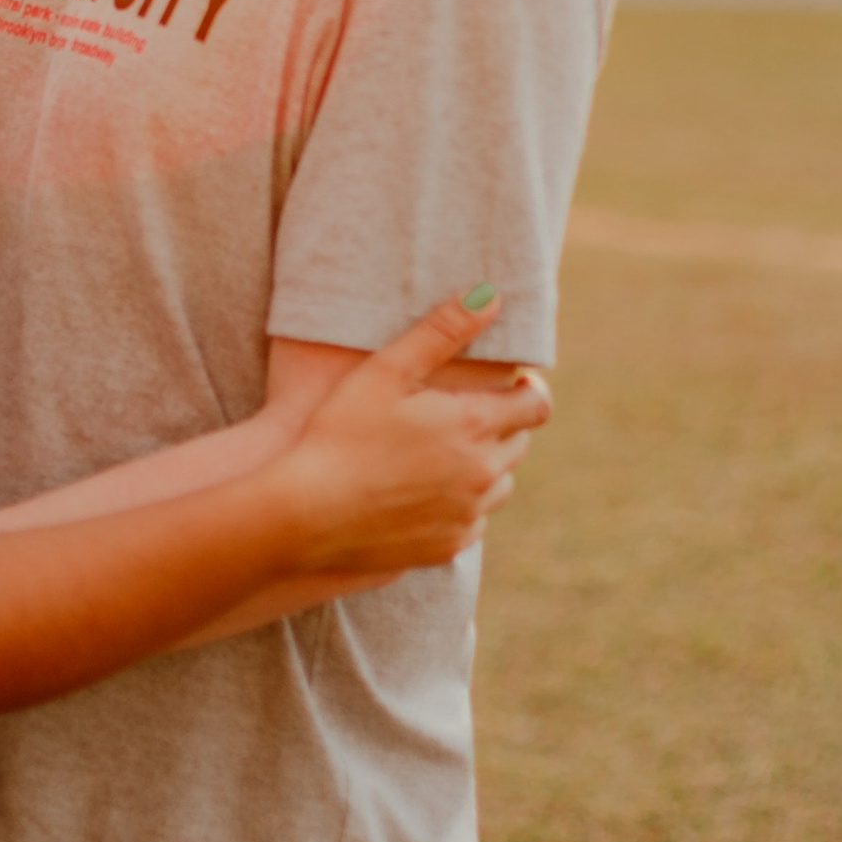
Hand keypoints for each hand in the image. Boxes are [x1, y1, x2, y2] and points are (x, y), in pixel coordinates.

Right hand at [276, 298, 546, 576]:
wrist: (306, 513)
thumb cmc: (341, 432)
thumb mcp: (386, 370)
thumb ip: (442, 331)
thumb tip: (490, 295)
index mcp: (473, 426)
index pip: (535, 405)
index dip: (529, 389)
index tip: (513, 383)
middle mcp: (481, 474)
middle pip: (519, 444)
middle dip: (502, 424)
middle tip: (465, 413)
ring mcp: (466, 515)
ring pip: (500, 486)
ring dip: (486, 466)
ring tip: (446, 452)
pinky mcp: (447, 546)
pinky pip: (474, 522)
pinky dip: (463, 504)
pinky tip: (428, 492)